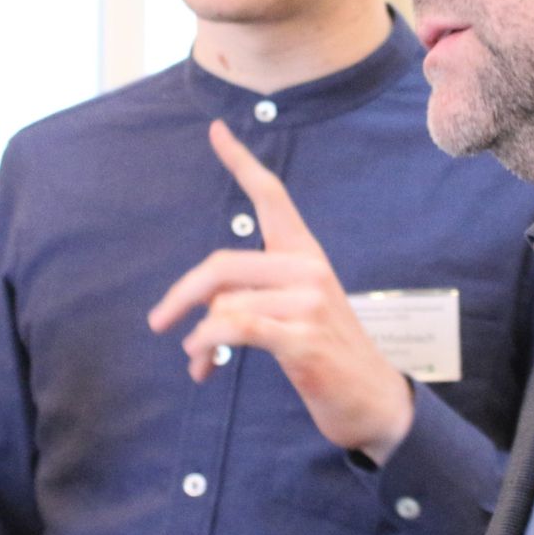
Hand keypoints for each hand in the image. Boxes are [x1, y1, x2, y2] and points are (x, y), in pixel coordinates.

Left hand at [148, 121, 414, 463]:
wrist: (374, 403)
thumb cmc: (328, 358)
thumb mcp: (295, 315)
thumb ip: (254, 298)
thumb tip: (202, 315)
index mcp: (306, 255)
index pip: (272, 197)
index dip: (241, 161)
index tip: (216, 130)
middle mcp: (309, 270)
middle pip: (221, 264)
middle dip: (182, 297)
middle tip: (159, 322)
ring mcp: (309, 303)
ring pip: (223, 304)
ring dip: (199, 339)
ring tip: (201, 363)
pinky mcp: (303, 339)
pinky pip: (236, 328)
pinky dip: (209, 344)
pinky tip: (205, 363)